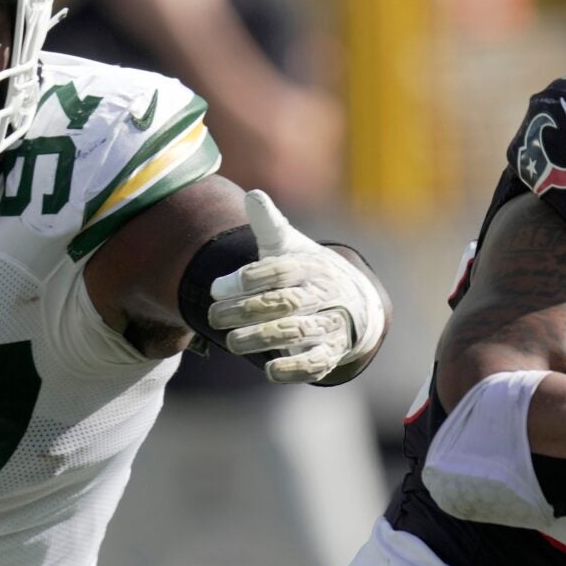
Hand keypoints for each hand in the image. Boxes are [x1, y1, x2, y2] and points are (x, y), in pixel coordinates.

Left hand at [205, 191, 388, 383]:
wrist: (354, 304)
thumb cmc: (307, 273)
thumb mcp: (289, 247)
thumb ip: (269, 225)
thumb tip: (253, 195)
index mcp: (312, 266)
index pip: (280, 270)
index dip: (249, 278)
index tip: (217, 288)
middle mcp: (324, 294)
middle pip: (284, 302)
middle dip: (246, 310)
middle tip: (212, 317)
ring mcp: (330, 324)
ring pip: (296, 332)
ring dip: (261, 338)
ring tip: (230, 343)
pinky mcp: (332, 352)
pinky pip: (316, 362)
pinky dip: (294, 368)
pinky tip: (269, 370)